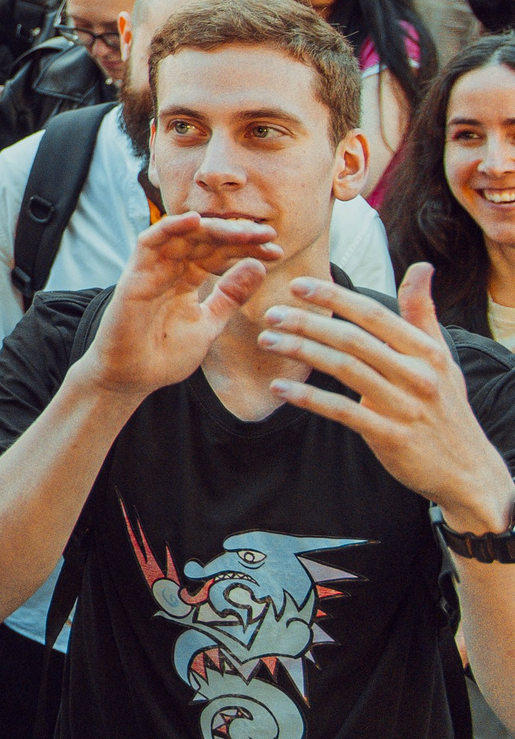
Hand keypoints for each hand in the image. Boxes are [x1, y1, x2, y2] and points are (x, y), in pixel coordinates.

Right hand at [82, 210, 281, 399]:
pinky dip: (169, 228)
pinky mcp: (134, 275)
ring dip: (213, 229)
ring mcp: (152, 270)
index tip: (277, 250)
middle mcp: (170, 269)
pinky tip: (194, 220)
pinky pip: (149, 242)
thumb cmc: (165, 354)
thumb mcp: (210, 323)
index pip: (219, 254)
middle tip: (268, 235)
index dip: (247, 249)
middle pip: (205, 241)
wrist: (133, 377)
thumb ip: (231, 296)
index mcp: (186, 279)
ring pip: (182, 236)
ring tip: (245, 231)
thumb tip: (259, 266)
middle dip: (237, 235)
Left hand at [262, 267, 514, 532]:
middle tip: (270, 314)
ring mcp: (405, 407)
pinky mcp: (390, 437)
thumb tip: (421, 266)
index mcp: (427, 352)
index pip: (374, 314)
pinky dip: (308, 397)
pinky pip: (341, 411)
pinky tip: (281, 387)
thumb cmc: (447, 406)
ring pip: (344, 370)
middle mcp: (418, 376)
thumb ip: (422, 312)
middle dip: (307, 323)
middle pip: (353, 339)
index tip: (296, 285)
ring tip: (268, 342)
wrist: (469, 472)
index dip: (334, 297)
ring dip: (301, 352)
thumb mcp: (442, 358)